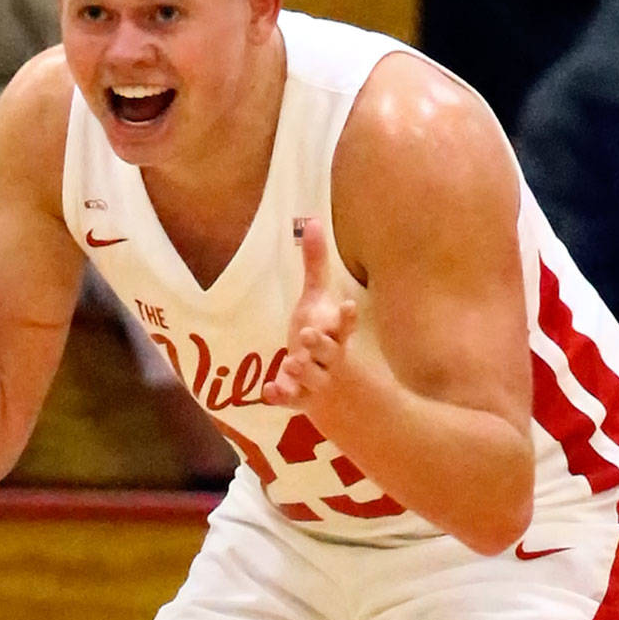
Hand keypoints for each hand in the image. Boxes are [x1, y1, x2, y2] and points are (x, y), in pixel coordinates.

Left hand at [260, 217, 370, 423]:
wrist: (339, 391)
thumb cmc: (325, 334)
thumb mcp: (319, 300)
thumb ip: (316, 263)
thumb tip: (312, 220)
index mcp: (336, 333)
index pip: (345, 325)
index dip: (346, 317)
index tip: (348, 305)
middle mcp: (330, 357)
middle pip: (329, 352)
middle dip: (320, 344)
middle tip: (308, 334)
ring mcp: (317, 379)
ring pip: (312, 377)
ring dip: (302, 370)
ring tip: (291, 362)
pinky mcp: (302, 397)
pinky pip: (292, 399)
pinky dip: (282, 396)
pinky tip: (270, 390)